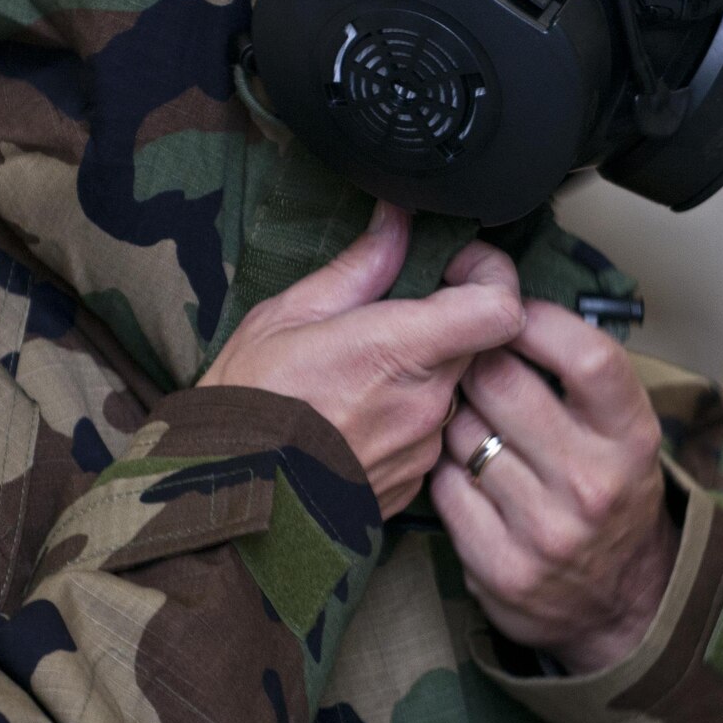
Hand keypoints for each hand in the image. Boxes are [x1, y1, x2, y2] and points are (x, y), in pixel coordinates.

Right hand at [201, 203, 524, 516]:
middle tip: (389, 316)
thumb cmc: (244, 406)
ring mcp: (422, 450)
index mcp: (397, 352)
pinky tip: (353, 416)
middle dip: (445, 320)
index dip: (492, 276)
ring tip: (356, 375)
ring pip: (452, 388)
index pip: (501, 309)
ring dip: (421, 371)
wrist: (220, 501)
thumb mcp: (287, 316)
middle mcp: (424, 405)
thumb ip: (360, 267)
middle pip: (477, 342)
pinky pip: (430, 432)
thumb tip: (397, 220)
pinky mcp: (414, 483)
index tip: (455, 264)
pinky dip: (405, 414)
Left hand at [431, 301, 677, 673]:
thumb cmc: (612, 490)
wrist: (621, 602)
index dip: (537, 319)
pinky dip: (442, 466)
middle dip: (477, 359)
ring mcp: (545, 530)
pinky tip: (459, 464)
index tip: (512, 308)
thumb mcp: (624, 430)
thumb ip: (580, 375)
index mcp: (632, 438)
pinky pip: (443, 486)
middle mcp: (593, 483)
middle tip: (472, 356)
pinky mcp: (500, 567)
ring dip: (455, 413)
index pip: (586, 356)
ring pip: (463, 432)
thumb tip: (513, 300)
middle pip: (504, 383)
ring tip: (469, 414)